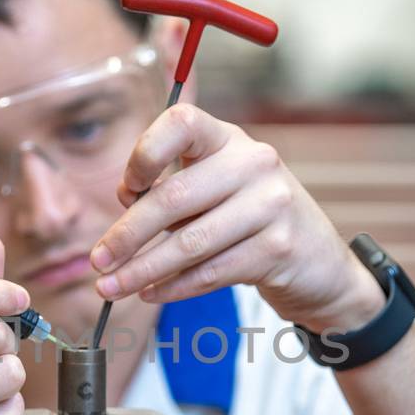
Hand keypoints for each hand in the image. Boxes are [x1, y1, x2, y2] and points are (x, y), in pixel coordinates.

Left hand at [89, 104, 381, 332]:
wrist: (317, 261)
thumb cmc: (249, 219)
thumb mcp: (215, 189)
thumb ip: (173, 190)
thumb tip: (124, 205)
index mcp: (228, 139)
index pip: (180, 122)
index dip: (144, 153)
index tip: (125, 189)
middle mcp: (254, 163)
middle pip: (173, 197)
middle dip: (126, 235)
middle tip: (97, 261)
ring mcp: (271, 205)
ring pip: (189, 243)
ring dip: (142, 270)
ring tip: (111, 288)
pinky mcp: (278, 248)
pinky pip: (211, 272)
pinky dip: (174, 287)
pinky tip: (151, 292)